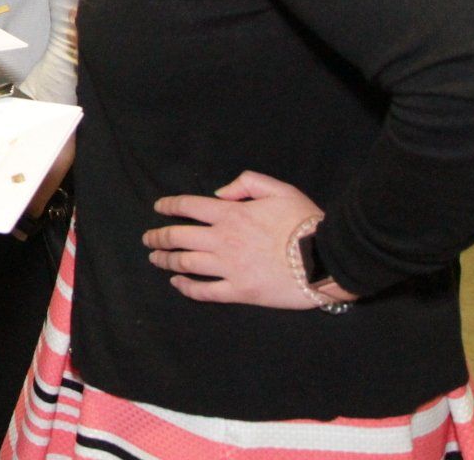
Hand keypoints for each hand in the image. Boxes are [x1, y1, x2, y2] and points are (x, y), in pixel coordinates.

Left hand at [144, 170, 358, 309]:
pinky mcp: (239, 291)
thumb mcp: (278, 189)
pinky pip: (205, 290)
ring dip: (165, 260)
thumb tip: (220, 192)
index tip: (159, 208)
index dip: (169, 206)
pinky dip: (186, 287)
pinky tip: (177, 282)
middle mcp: (223, 240)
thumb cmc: (304, 221)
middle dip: (159, 236)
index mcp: (231, 214)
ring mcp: (229, 267)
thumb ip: (246, 183)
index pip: (188, 206)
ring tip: (154, 258)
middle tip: (148, 238)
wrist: (326, 259)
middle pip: (179, 236)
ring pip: (186, 263)